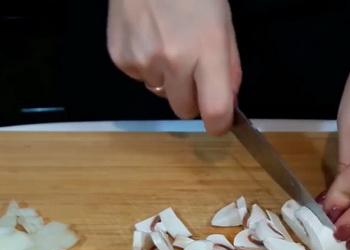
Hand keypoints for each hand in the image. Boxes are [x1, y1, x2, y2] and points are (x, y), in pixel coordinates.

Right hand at [107, 0, 240, 134]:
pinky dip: (146, 65)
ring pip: (160, 93)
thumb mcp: (223, 25)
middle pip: (184, 110)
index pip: (214, 111)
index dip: (219, 124)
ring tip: (167, 43)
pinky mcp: (121, 58)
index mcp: (206, 50)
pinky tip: (148, 37)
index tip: (219, 124)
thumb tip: (228, 104)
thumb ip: (228, 68)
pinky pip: (139, 78)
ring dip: (166, 78)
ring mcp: (143, 61)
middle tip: (192, 71)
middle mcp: (173, 61)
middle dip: (191, 98)